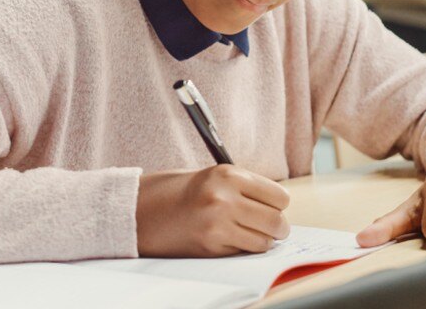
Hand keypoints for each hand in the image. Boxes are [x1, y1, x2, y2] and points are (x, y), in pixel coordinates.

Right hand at [136, 164, 290, 256]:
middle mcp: (225, 197)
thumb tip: (280, 207)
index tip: (274, 207)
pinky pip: (245, 251)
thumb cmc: (184, 192)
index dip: (278, 204)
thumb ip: (246, 187)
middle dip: (278, 227)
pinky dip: (244, 248)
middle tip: (273, 227)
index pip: (279, 196)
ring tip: (250, 232)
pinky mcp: (211, 245)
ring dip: (263, 240)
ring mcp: (218, 223)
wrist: (145, 209)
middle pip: (277, 221)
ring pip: (265, 241)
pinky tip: (231, 238)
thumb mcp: (216, 177)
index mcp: (229, 174)